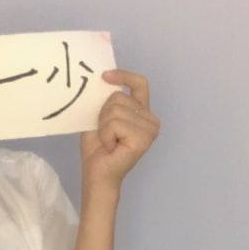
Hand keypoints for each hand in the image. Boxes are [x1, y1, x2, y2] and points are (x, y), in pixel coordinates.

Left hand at [79, 69, 160, 192]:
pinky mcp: (143, 139)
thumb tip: (104, 78)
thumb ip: (107, 100)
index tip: (104, 76)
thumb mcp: (100, 117)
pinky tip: (111, 147)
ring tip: (108, 141)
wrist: (96, 173)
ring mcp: (150, 130)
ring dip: (104, 127)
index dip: (123, 76)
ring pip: (115, 110)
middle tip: (105, 134)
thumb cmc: (98, 148)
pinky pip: (115, 123)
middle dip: (103, 114)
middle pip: (119, 97)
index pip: (140, 84)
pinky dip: (106, 135)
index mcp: (143, 112)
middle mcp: (151, 119)